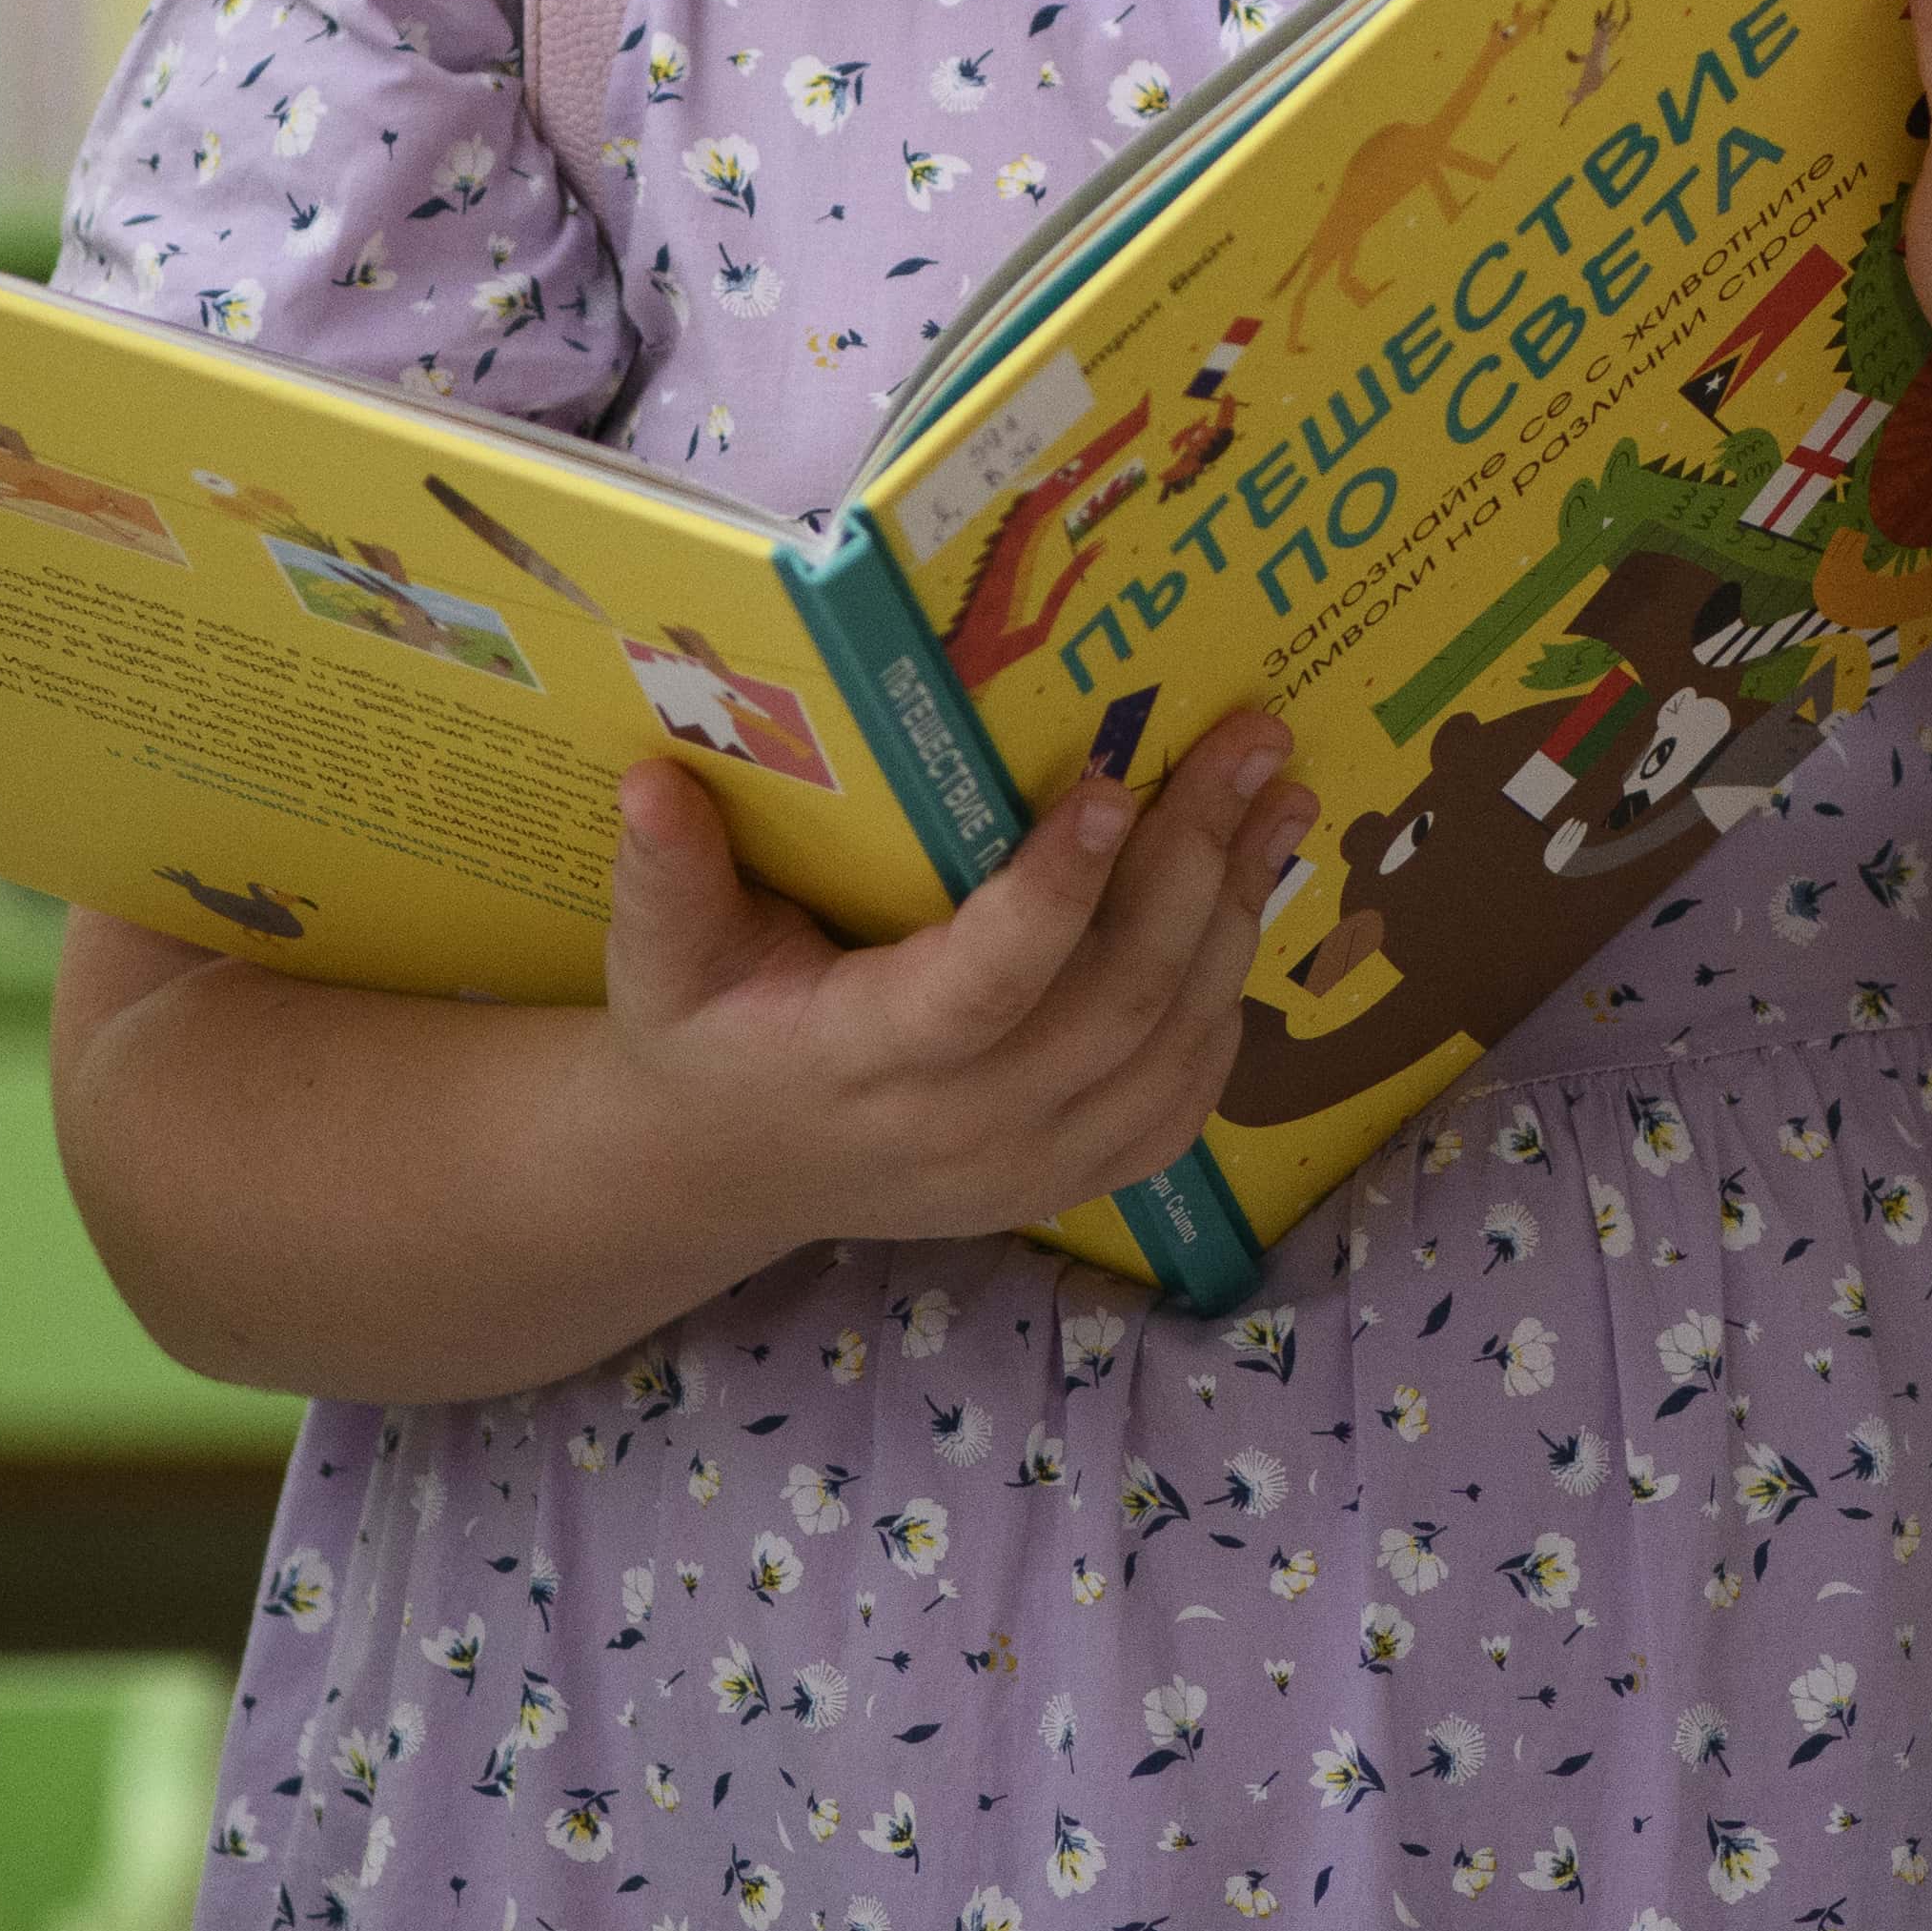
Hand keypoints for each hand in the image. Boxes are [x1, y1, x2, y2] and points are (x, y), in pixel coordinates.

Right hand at [590, 711, 1306, 1253]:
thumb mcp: (661, 954)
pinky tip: (1247, 908)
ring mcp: (1023, 1170)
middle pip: (1111, 1006)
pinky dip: (1228, 1011)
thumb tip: (654, 781)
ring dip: (1234, 921)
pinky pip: (1178, 1110)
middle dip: (1192, 867)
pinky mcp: (1065, 1183)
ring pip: (1166, 1052)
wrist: (730, 1163)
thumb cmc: (702, 1028)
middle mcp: (957, 1130)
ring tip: (1277, 802)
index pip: (979, 988)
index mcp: (855, 1060)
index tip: (1112, 788)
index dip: (1052, 896)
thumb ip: (664, 873)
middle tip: (1249, 747)